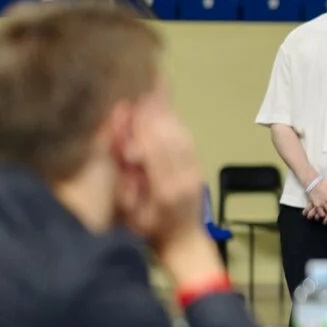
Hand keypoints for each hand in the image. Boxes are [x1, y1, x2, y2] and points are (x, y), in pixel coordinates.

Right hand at [116, 98, 206, 253]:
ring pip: (181, 136)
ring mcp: (195, 172)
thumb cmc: (148, 232)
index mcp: (166, 191)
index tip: (132, 103)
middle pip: (170, 137)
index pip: (156, 152)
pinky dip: (174, 122)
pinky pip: (187, 141)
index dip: (144, 127)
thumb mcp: (132, 215)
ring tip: (154, 86)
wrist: (184, 242)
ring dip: (167, 112)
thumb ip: (129, 186)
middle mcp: (184, 178)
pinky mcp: (199, 168)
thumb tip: (128, 155)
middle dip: (156, 111)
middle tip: (143, 83)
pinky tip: (165, 108)